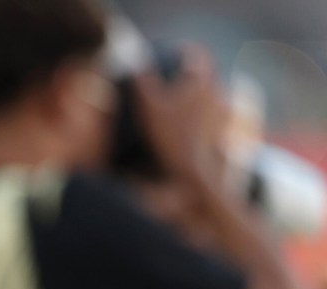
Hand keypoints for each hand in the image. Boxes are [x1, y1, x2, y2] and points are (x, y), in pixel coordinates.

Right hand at [132, 44, 230, 185]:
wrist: (192, 170)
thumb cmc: (170, 134)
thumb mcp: (148, 105)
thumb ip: (142, 79)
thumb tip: (133, 56)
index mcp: (200, 80)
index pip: (197, 55)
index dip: (186, 50)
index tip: (177, 51)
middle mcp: (216, 92)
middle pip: (207, 73)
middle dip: (194, 71)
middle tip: (179, 74)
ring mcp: (222, 112)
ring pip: (213, 94)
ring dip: (201, 92)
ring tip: (186, 98)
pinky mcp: (222, 131)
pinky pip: (215, 114)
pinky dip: (205, 112)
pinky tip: (193, 122)